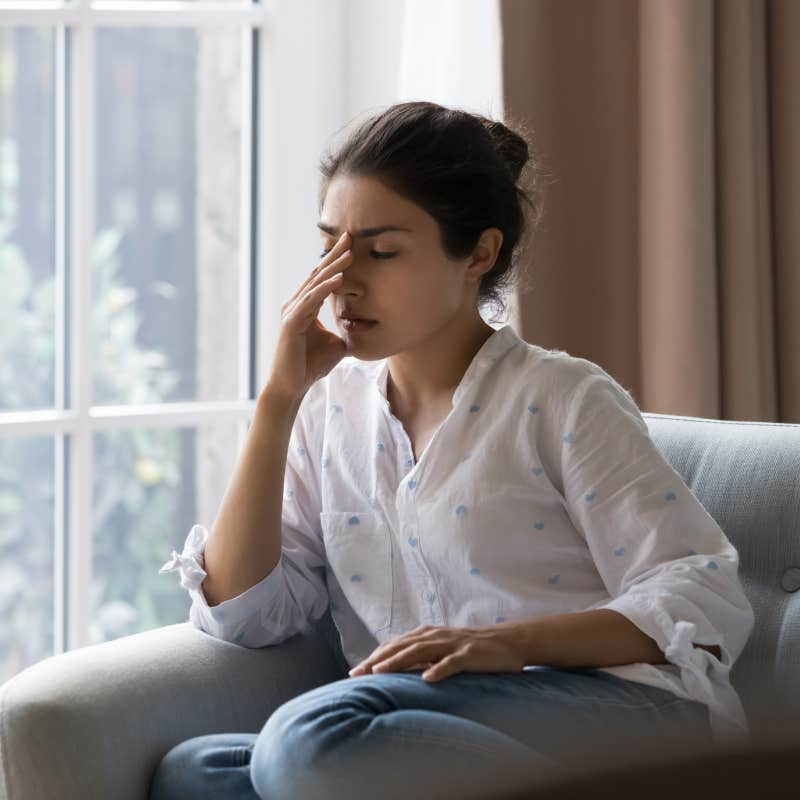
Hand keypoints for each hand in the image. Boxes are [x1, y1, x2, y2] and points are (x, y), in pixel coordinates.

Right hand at [263, 231, 353, 400]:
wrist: (293, 385)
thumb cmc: (312, 365)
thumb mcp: (337, 344)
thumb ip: (346, 332)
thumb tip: (365, 330)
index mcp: (305, 306)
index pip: (322, 278)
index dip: (336, 261)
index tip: (352, 245)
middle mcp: (296, 304)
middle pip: (318, 274)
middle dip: (334, 255)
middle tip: (349, 236)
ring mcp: (292, 312)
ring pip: (315, 284)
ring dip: (333, 268)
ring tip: (349, 253)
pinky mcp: (291, 323)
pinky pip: (311, 301)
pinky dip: (325, 289)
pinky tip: (339, 278)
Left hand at [347, 624, 525, 682]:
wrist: (507, 642)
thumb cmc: (471, 650)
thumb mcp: (442, 651)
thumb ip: (421, 658)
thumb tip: (396, 671)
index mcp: (427, 635)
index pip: (395, 645)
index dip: (374, 657)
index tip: (355, 672)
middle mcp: (436, 636)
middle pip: (402, 646)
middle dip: (378, 659)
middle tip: (358, 674)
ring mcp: (452, 644)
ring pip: (421, 651)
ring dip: (399, 661)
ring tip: (381, 672)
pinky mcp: (469, 654)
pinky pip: (452, 662)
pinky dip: (439, 669)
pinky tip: (427, 679)